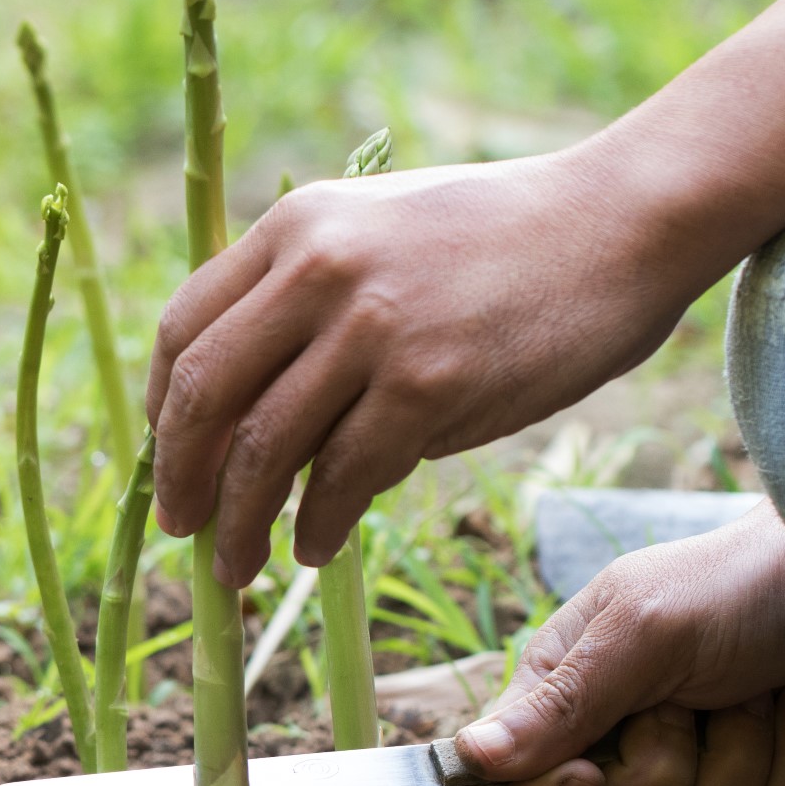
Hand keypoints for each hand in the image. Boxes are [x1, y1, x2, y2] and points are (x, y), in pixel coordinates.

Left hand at [146, 149, 715, 582]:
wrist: (622, 220)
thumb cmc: (503, 237)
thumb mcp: (378, 230)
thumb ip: (309, 292)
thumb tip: (247, 398)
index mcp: (295, 225)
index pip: (183, 328)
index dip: (163, 408)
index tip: (167, 457)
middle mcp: (319, 269)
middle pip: (203, 396)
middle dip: (177, 476)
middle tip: (178, 527)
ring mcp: (371, 327)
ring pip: (262, 450)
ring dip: (238, 523)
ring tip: (236, 565)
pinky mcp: (427, 385)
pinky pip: (341, 479)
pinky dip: (316, 526)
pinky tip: (315, 548)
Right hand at [456, 506, 784, 785]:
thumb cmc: (736, 585)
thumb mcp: (640, 632)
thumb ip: (560, 704)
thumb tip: (468, 758)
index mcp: (563, 701)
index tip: (588, 775)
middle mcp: (617, 752)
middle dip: (660, 781)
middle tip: (690, 707)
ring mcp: (693, 785)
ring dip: (740, 767)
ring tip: (756, 698)